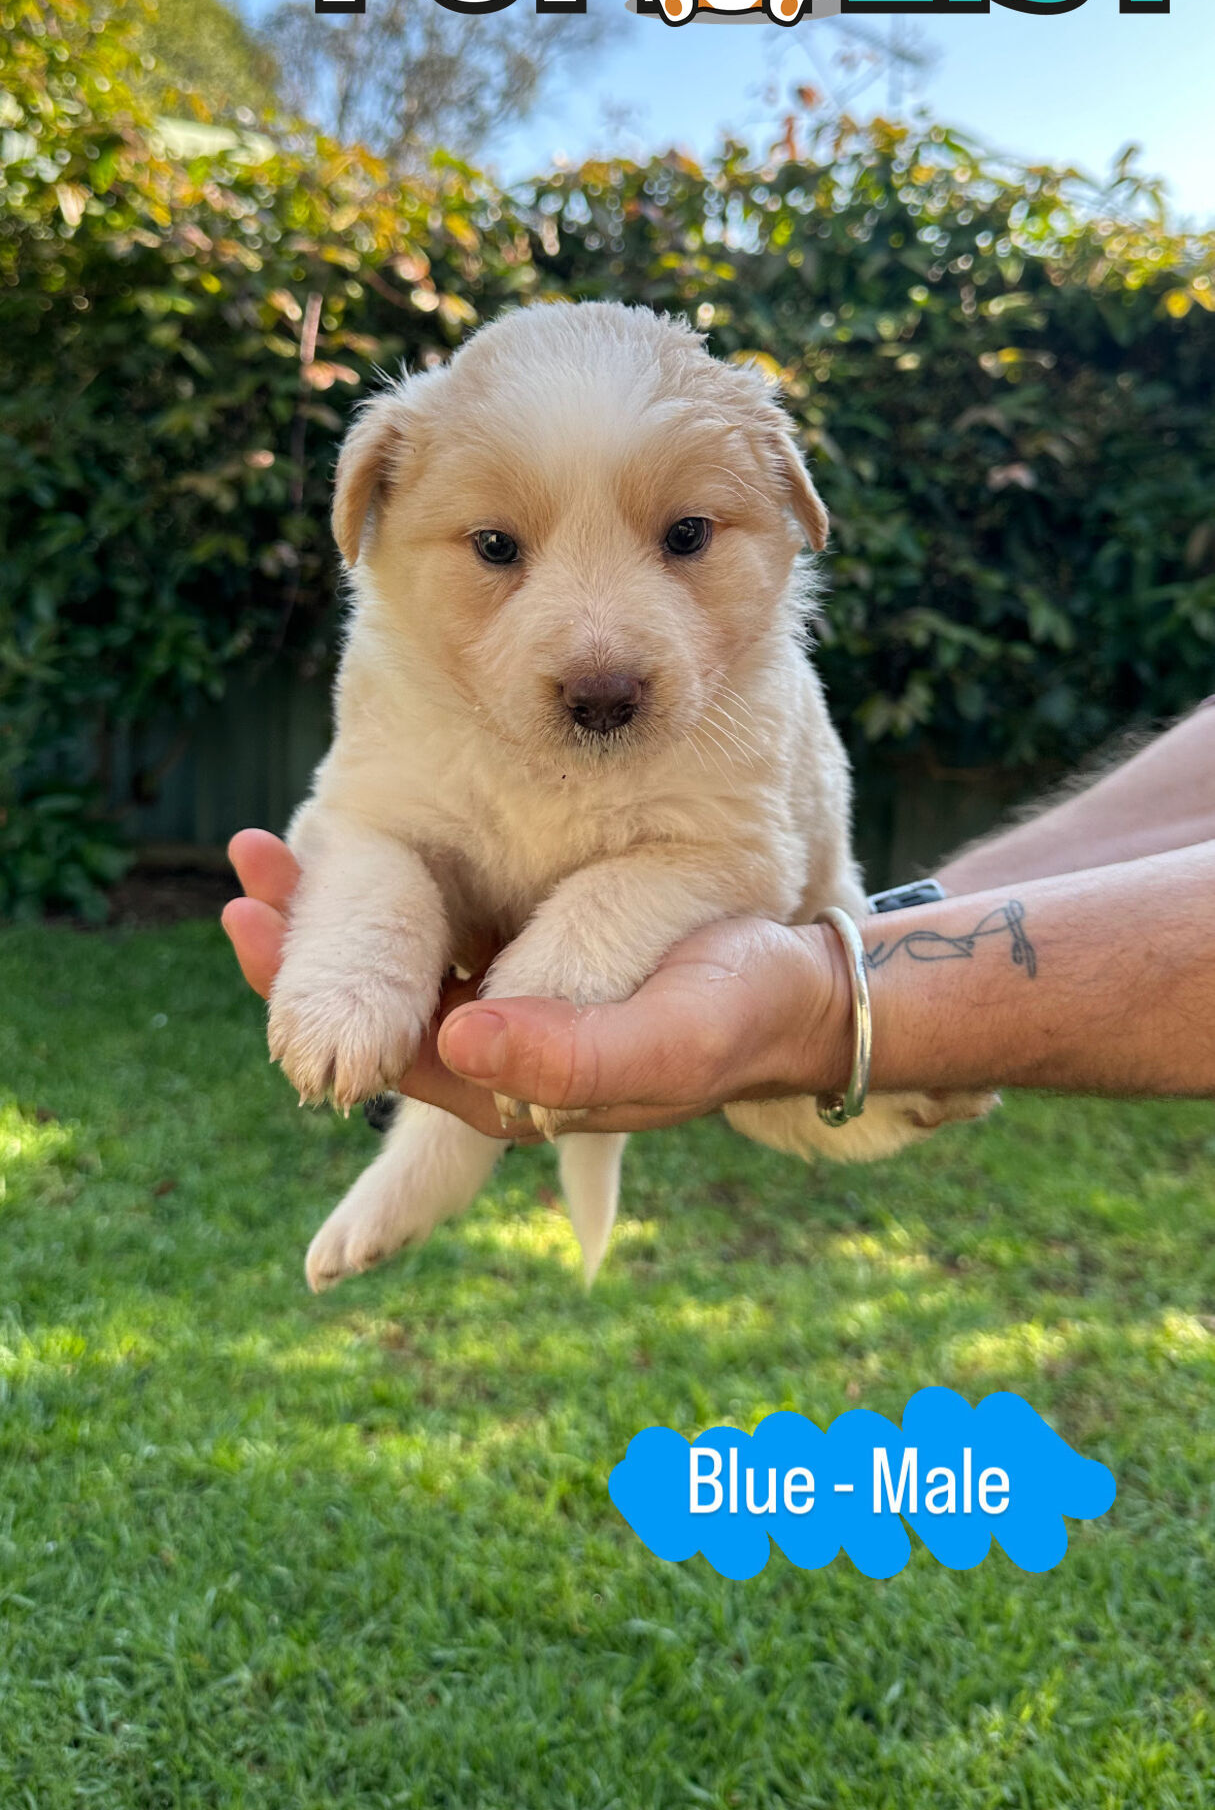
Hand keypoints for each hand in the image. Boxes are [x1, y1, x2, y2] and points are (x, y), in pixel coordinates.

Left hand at [223, 833, 851, 1138]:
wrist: (793, 987)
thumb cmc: (734, 1014)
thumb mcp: (663, 1041)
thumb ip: (567, 1054)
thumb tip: (459, 1038)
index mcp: (507, 1092)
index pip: (383, 1048)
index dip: (311, 991)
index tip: (250, 917)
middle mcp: (491, 1056)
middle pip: (373, 1010)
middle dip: (300, 943)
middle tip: (244, 860)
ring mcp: (506, 1008)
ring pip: (397, 966)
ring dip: (331, 911)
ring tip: (269, 842)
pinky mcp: (526, 960)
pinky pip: (435, 929)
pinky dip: (387, 885)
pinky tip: (348, 832)